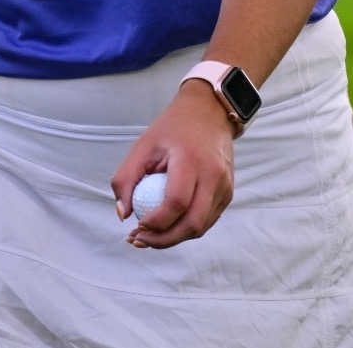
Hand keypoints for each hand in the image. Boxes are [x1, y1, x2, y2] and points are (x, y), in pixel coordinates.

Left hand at [110, 81, 235, 249]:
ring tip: (150, 236)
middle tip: (140, 240)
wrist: (208, 112)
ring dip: (175, 238)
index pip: (176, 203)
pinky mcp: (228, 192)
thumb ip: (125, 179)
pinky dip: (187, 229)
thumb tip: (123, 214)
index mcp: (190, 160)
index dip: (156, 223)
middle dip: (164, 240)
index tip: (136, 226)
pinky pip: (207, 220)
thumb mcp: (142, 146)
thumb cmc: (171, 129)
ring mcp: (225, 186)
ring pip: (201, 227)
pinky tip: (168, 226)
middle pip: (192, 224)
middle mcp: (213, 175)